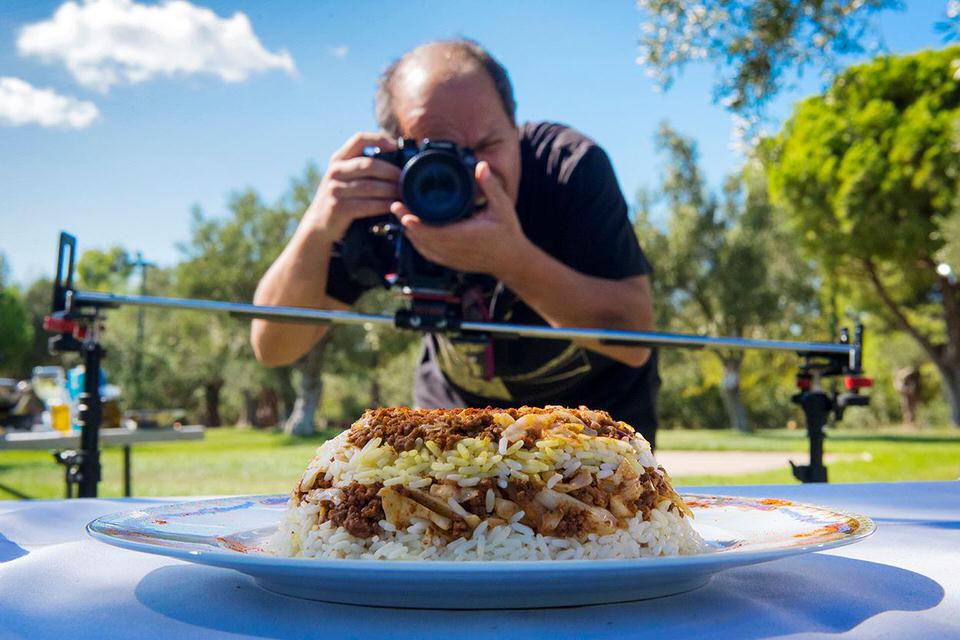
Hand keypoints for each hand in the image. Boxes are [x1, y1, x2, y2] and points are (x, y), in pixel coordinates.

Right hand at [303, 132, 401, 242]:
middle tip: (408, 178)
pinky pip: (367, 205)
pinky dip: (384, 205)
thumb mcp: (345, 175)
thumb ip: (363, 165)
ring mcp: (335, 190)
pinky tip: (393, 206)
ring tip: (405, 193)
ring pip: (370, 187)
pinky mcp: (339, 208)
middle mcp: (335, 171)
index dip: (379, 140)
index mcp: (339, 159)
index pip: (359, 139)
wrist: (319, 222)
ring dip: (391, 190)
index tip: (396, 147)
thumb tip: (396, 155)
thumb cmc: (341, 196)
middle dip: (392, 171)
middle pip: (369, 165)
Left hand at [391, 161, 531, 277]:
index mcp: (464, 236)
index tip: (401, 209)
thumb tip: (481, 166)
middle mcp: (454, 249)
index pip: (431, 231)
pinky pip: (428, 254)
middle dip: (406, 222)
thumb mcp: (503, 206)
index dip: (413, 222)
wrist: (512, 260)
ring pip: (422, 247)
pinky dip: (418, 243)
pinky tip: (413, 233)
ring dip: (410, 233)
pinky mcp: (451, 262)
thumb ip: (490, 186)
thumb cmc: (508, 234)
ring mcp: (451, 258)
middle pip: (420, 238)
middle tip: (395, 205)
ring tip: (402, 215)